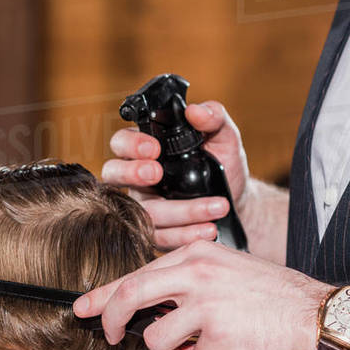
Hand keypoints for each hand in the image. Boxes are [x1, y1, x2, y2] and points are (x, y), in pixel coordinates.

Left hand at [74, 240, 330, 349]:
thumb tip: (143, 311)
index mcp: (195, 255)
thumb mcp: (224, 273)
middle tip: (113, 338)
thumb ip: (184, 285)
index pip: (136, 274)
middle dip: (114, 322)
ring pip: (159, 341)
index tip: (80, 307)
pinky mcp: (219, 336)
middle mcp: (196, 274)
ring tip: (208, 348)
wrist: (317, 316)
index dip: (104, 295)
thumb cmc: (271, 298)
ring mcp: (206, 305)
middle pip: (130, 298)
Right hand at [101, 100, 250, 250]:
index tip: (155, 148)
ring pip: (143, 211)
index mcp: (147, 150)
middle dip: (131, 173)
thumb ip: (214, 117)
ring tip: (216, 207)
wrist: (236, 200)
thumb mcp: (224, 137)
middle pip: (113, 174)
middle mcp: (138, 178)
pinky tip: (208, 229)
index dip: (131, 145)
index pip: (122, 142)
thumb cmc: (223, 164)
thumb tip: (195, 111)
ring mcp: (144, 206)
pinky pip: (159, 238)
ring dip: (181, 211)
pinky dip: (185, 235)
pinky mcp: (156, 233)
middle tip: (157, 174)